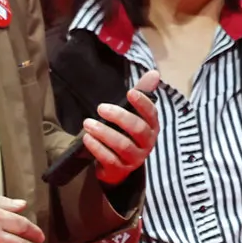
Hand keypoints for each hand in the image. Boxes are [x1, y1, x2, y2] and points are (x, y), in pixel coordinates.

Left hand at [84, 70, 161, 184]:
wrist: (118, 167)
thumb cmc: (126, 134)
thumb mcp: (133, 114)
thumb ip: (142, 93)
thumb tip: (154, 73)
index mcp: (152, 128)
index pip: (152, 114)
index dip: (143, 103)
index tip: (130, 93)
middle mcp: (147, 143)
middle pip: (138, 129)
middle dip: (119, 117)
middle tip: (101, 108)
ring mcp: (135, 158)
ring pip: (123, 145)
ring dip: (104, 133)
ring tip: (88, 123)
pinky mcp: (120, 169)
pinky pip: (109, 159)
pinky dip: (97, 148)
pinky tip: (87, 138)